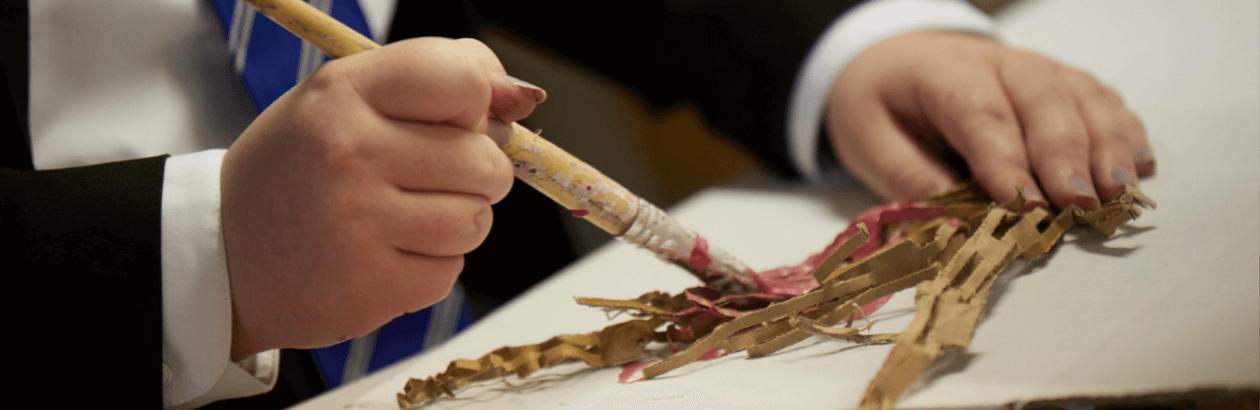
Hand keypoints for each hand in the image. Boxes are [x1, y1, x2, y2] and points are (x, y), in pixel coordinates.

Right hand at [220, 38, 544, 359]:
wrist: (220, 255)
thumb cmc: (300, 169)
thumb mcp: (347, 100)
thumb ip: (433, 82)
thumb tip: (521, 96)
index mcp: (344, 93)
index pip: (463, 78)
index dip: (477, 103)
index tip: (457, 119)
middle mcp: (351, 153)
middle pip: (486, 161)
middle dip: (475, 174)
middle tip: (425, 178)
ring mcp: (359, 225)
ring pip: (476, 221)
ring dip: (453, 223)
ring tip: (397, 218)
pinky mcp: (370, 287)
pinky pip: (450, 272)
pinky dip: (428, 267)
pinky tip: (382, 254)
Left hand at [826, 31, 1153, 208]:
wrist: (893, 60)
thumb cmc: (881, 105)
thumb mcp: (869, 139)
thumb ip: (907, 176)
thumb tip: (952, 221)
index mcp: (943, 73)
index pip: (981, 113)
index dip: (1006, 159)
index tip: (1025, 205)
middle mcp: (998, 63)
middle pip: (1042, 102)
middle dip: (1065, 155)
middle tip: (1081, 204)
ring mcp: (1036, 69)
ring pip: (1082, 97)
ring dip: (1106, 144)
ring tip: (1119, 191)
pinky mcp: (1061, 83)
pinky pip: (1101, 101)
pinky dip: (1125, 131)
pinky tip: (1140, 168)